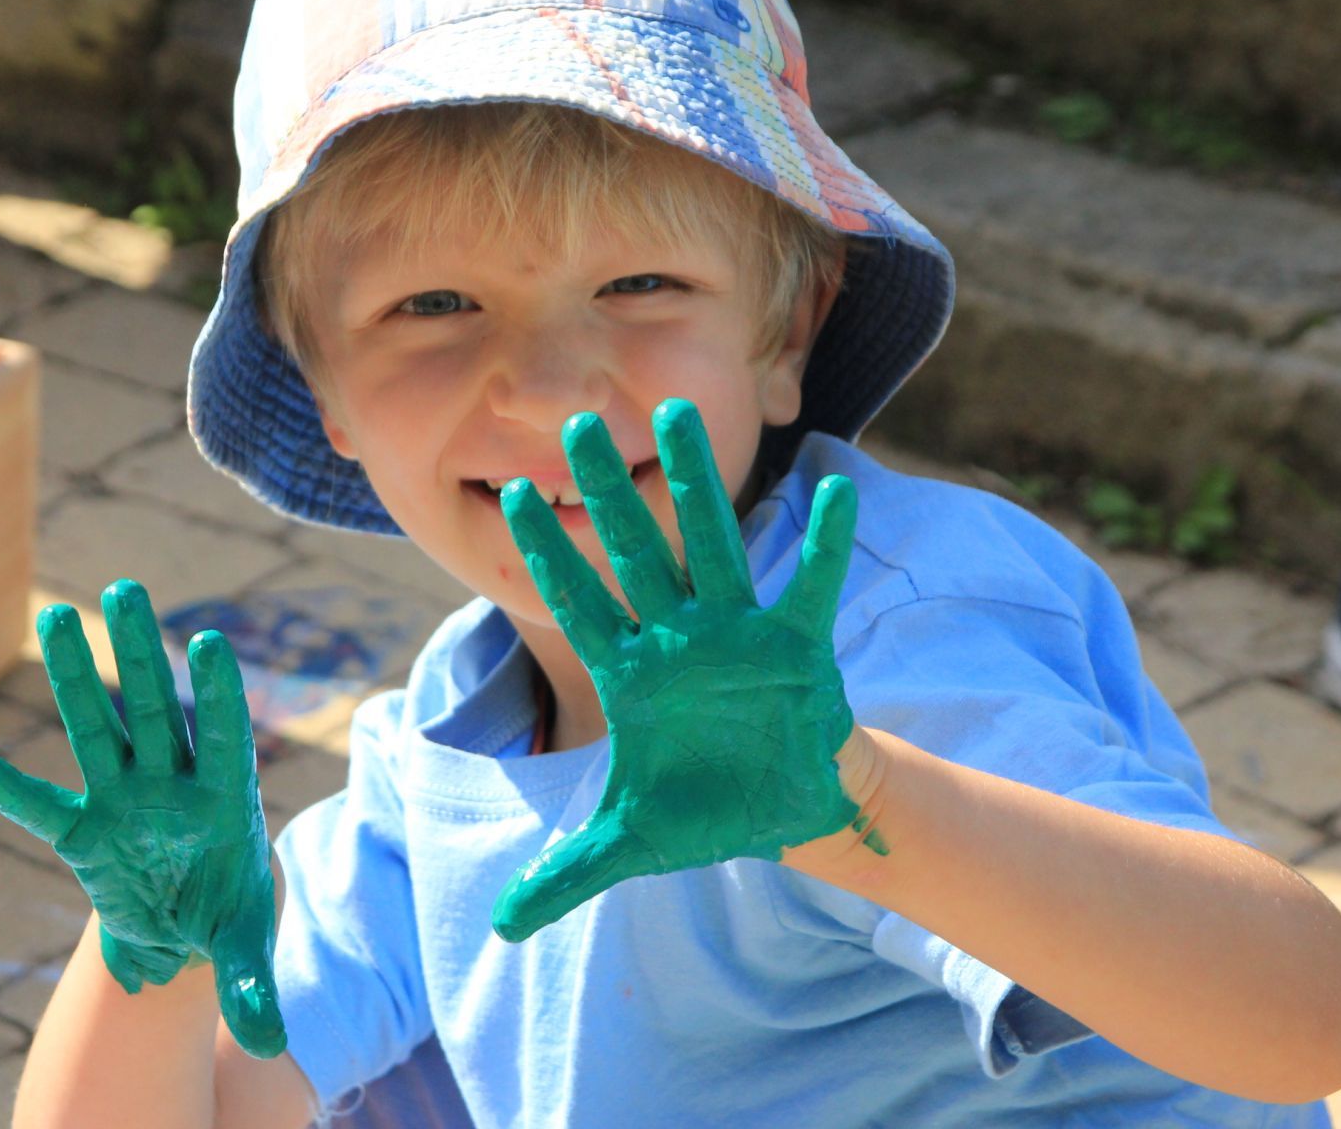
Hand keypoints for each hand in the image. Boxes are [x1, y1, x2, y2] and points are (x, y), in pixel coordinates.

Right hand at [0, 579, 287, 1058]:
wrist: (184, 928)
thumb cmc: (224, 918)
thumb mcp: (242, 952)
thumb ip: (252, 987)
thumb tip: (269, 1042)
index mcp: (224, 796)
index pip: (225, 732)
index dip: (219, 693)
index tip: (211, 644)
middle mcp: (173, 782)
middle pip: (155, 708)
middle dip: (142, 653)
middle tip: (127, 588)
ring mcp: (124, 798)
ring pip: (98, 728)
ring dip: (77, 678)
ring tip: (57, 619)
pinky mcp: (84, 830)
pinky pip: (44, 807)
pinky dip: (13, 790)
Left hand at [492, 397, 863, 941]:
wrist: (785, 812)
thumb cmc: (706, 811)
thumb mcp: (633, 845)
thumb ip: (569, 874)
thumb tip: (505, 926)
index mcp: (633, 675)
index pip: (580, 602)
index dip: (547, 553)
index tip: (507, 496)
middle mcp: (680, 639)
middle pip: (635, 552)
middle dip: (605, 492)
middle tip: (574, 425)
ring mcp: (738, 635)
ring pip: (712, 545)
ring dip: (695, 483)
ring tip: (677, 414)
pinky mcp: (798, 646)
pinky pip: (810, 585)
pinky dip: (822, 543)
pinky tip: (835, 489)